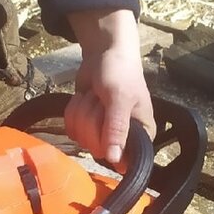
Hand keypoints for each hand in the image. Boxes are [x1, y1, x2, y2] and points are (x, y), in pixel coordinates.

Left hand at [65, 8, 154, 166]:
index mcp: (141, 136)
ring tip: (96, 95)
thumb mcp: (120, 99)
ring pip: (81, 137)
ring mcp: (102, 133)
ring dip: (83, 111)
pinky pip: (71, 129)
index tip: (107, 123)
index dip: (110, 145)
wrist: (104, 53)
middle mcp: (123, 139)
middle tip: (101, 100)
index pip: (124, 160)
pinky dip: (74, 110)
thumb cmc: (120, 72)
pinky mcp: (85, 125)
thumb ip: (117, 129)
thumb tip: (114, 160)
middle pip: (97, 148)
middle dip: (93, 119)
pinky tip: (85, 97)